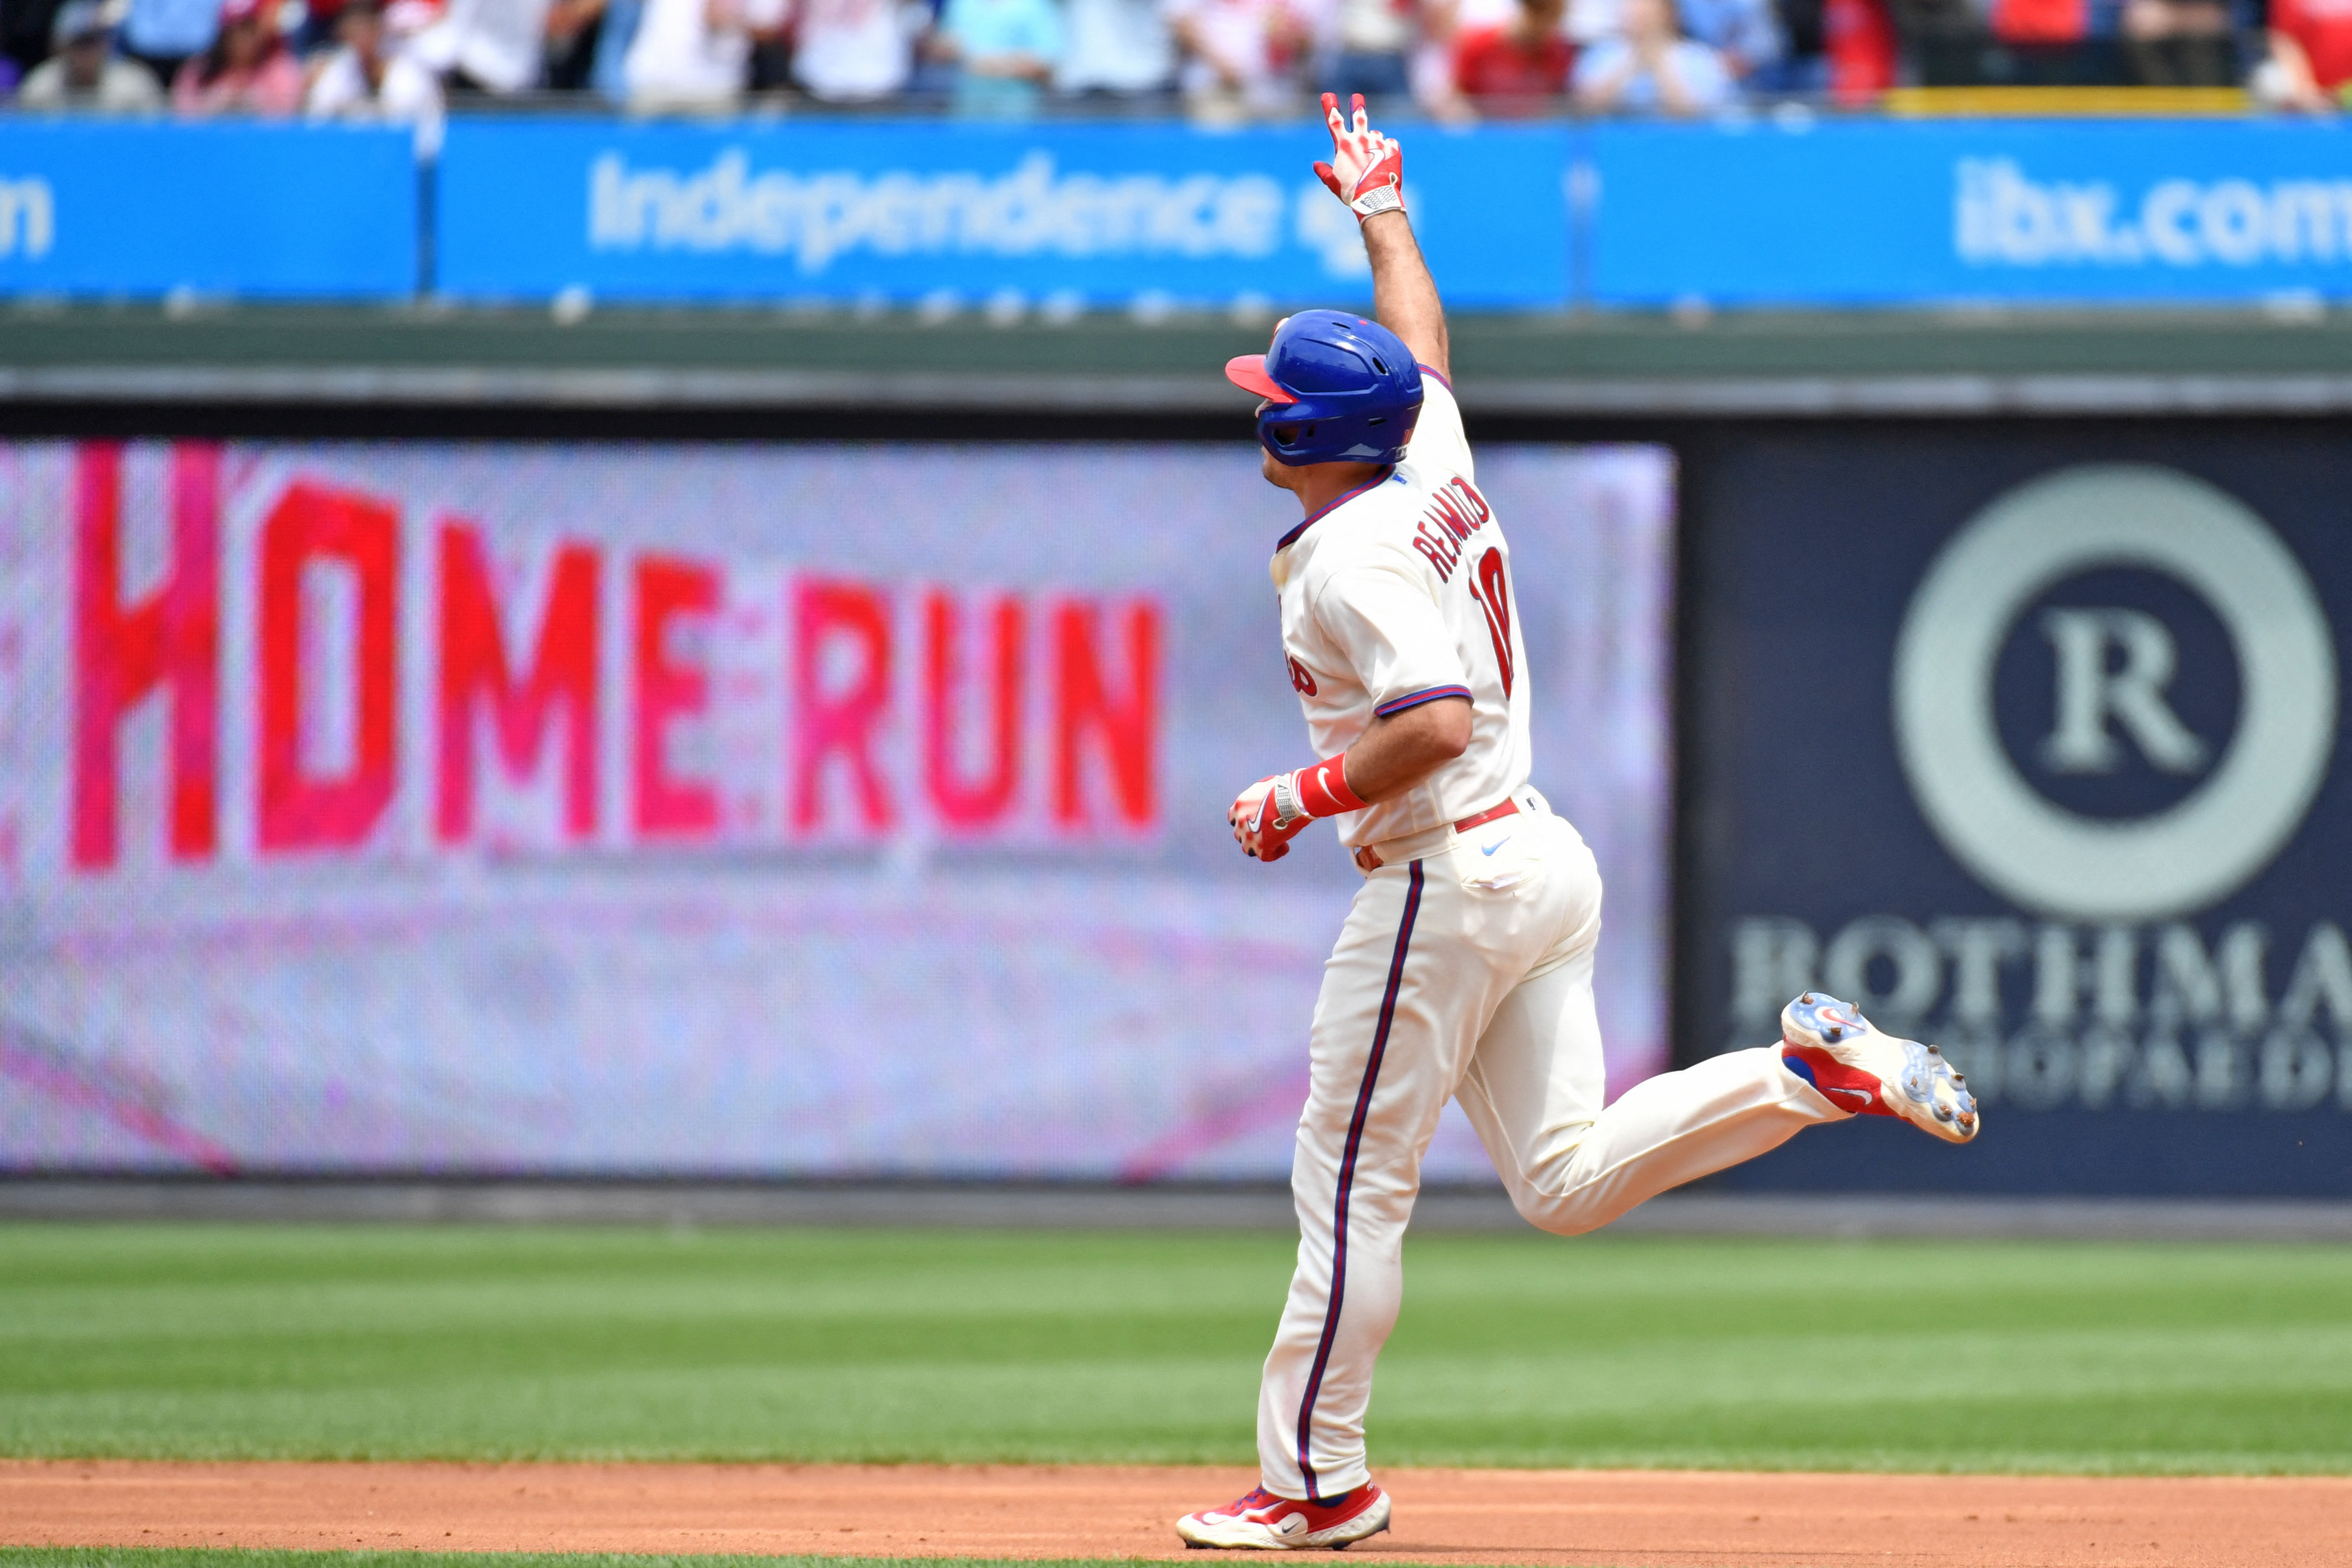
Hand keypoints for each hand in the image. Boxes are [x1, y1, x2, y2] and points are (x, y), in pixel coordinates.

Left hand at [1230, 776, 1309, 862]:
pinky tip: (1285, 846)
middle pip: (1240, 834)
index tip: (1256, 821)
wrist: (1292, 798)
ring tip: (1274, 842)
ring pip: (1248, 848)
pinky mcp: (1263, 846)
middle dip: (1252, 834)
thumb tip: (1268, 791)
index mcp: (1240, 805)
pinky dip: (1275, 853)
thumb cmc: (1285, 789)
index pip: (1234, 818)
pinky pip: (1266, 856)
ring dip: (1259, 846)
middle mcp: (1240, 821)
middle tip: (1267, 832)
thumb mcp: (1267, 785)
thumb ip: (1262, 792)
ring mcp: (1249, 835)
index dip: (1244, 822)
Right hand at [1314, 92, 1404, 220]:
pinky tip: (1385, 162)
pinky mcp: (1393, 148)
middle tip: (1357, 98)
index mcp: (1344, 145)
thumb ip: (1325, 172)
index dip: (1330, 107)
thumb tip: (1316, 165)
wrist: (1377, 198)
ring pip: (1375, 134)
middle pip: (1359, 117)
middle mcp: (1361, 139)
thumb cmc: (1352, 192)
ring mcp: (1378, 142)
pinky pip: (1389, 144)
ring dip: (1373, 141)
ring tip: (1373, 159)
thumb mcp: (1334, 184)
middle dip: (1357, 106)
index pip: (1334, 121)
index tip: (1328, 95)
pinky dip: (1387, 150)